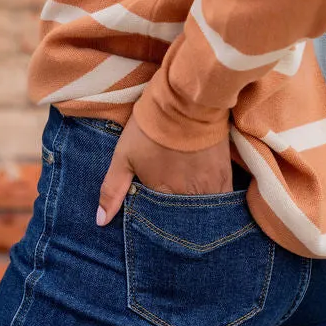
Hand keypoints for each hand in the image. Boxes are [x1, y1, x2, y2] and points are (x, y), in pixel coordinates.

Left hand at [96, 110, 232, 225]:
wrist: (185, 100)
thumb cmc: (150, 127)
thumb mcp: (123, 155)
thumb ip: (112, 190)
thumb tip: (101, 221)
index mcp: (162, 194)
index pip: (158, 222)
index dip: (154, 222)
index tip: (151, 221)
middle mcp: (187, 196)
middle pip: (181, 222)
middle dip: (175, 225)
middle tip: (170, 223)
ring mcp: (209, 188)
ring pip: (202, 216)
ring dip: (194, 218)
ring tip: (187, 214)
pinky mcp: (225, 177)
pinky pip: (221, 204)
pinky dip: (213, 208)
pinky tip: (206, 204)